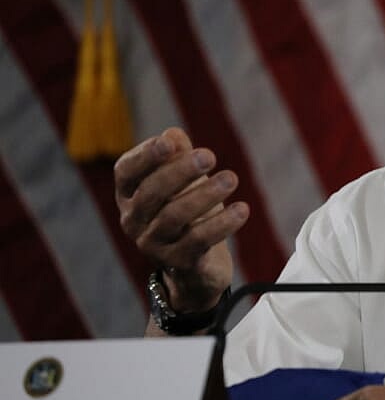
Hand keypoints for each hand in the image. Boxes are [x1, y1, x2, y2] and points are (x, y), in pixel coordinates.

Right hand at [114, 127, 247, 311]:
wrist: (197, 264)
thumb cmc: (188, 209)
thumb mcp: (184, 179)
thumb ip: (178, 155)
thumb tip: (174, 135)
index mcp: (129, 194)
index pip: (127, 171)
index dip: (145, 156)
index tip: (169, 142)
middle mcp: (133, 220)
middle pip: (152, 192)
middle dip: (180, 171)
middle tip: (210, 156)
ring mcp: (152, 244)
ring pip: (174, 216)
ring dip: (205, 195)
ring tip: (231, 178)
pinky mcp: (178, 262)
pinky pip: (198, 241)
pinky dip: (222, 223)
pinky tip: (242, 209)